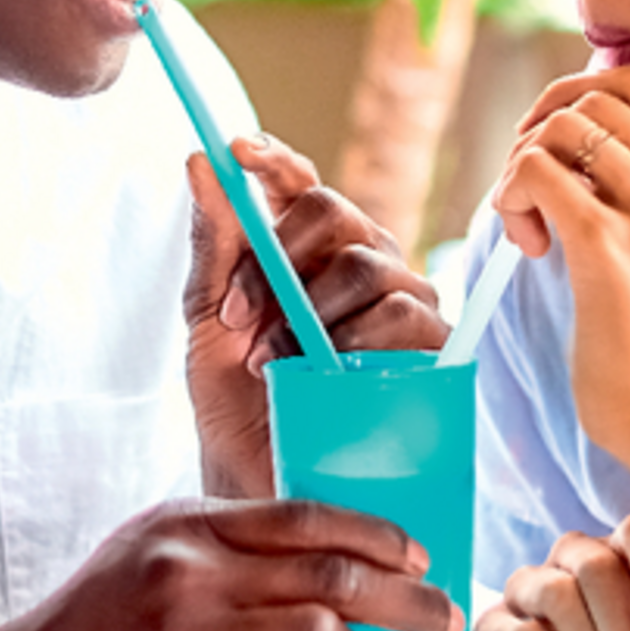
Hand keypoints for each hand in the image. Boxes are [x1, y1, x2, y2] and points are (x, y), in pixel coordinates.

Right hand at [0, 493, 462, 630]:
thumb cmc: (92, 624)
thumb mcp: (149, 552)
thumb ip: (226, 544)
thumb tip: (330, 553)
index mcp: (187, 527)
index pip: (307, 515)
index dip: (377, 535)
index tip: (419, 558)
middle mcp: (189, 575)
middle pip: (334, 576)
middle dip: (406, 601)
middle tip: (443, 621)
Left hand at [185, 136, 445, 497]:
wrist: (264, 480)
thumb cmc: (237, 402)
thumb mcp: (208, 322)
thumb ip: (213, 245)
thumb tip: (199, 159)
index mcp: (306, 248)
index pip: (301, 182)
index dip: (275, 160)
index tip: (239, 151)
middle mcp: (359, 262)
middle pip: (336, 210)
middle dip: (281, 252)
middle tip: (239, 314)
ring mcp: (400, 301)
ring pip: (368, 264)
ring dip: (311, 310)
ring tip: (277, 361)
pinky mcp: (430, 346)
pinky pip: (404, 313)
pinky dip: (357, 337)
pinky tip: (330, 368)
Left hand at [493, 65, 629, 492]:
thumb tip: (571, 137)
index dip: (575, 101)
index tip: (556, 156)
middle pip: (590, 95)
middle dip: (540, 130)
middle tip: (533, 193)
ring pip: (558, 128)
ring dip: (522, 168)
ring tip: (533, 226)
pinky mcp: (609, 245)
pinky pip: (533, 173)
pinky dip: (511, 200)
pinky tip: (531, 250)